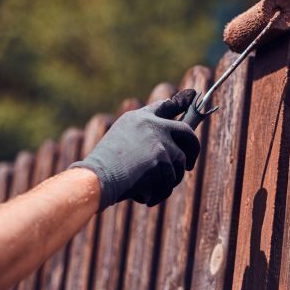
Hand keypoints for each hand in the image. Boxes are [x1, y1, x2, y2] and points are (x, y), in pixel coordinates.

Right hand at [70, 89, 200, 209]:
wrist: (96, 178)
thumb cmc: (104, 167)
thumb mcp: (120, 141)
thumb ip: (143, 136)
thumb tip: (169, 145)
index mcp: (139, 118)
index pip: (165, 106)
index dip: (181, 102)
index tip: (193, 94)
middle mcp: (152, 124)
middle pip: (186, 132)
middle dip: (193, 149)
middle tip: (190, 164)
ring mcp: (160, 141)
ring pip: (180, 164)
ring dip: (168, 180)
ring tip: (149, 187)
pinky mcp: (163, 160)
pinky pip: (170, 182)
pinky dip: (158, 193)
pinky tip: (142, 195)